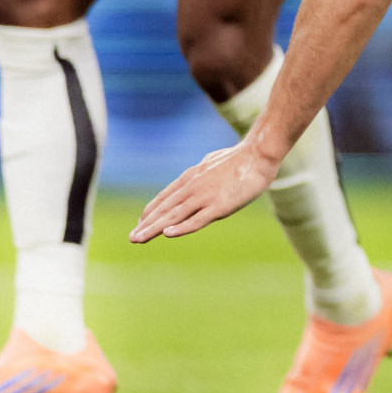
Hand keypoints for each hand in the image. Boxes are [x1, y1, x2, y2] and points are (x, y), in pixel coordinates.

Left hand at [129, 138, 277, 242]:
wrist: (259, 153)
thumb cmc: (241, 157)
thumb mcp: (214, 162)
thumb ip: (203, 171)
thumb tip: (197, 172)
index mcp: (192, 176)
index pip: (166, 197)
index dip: (151, 211)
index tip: (140, 222)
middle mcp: (194, 187)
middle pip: (165, 208)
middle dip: (146, 224)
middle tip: (131, 238)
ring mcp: (205, 196)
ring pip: (174, 216)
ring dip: (154, 228)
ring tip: (138, 239)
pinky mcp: (219, 206)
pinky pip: (196, 219)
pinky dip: (180, 227)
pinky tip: (167, 234)